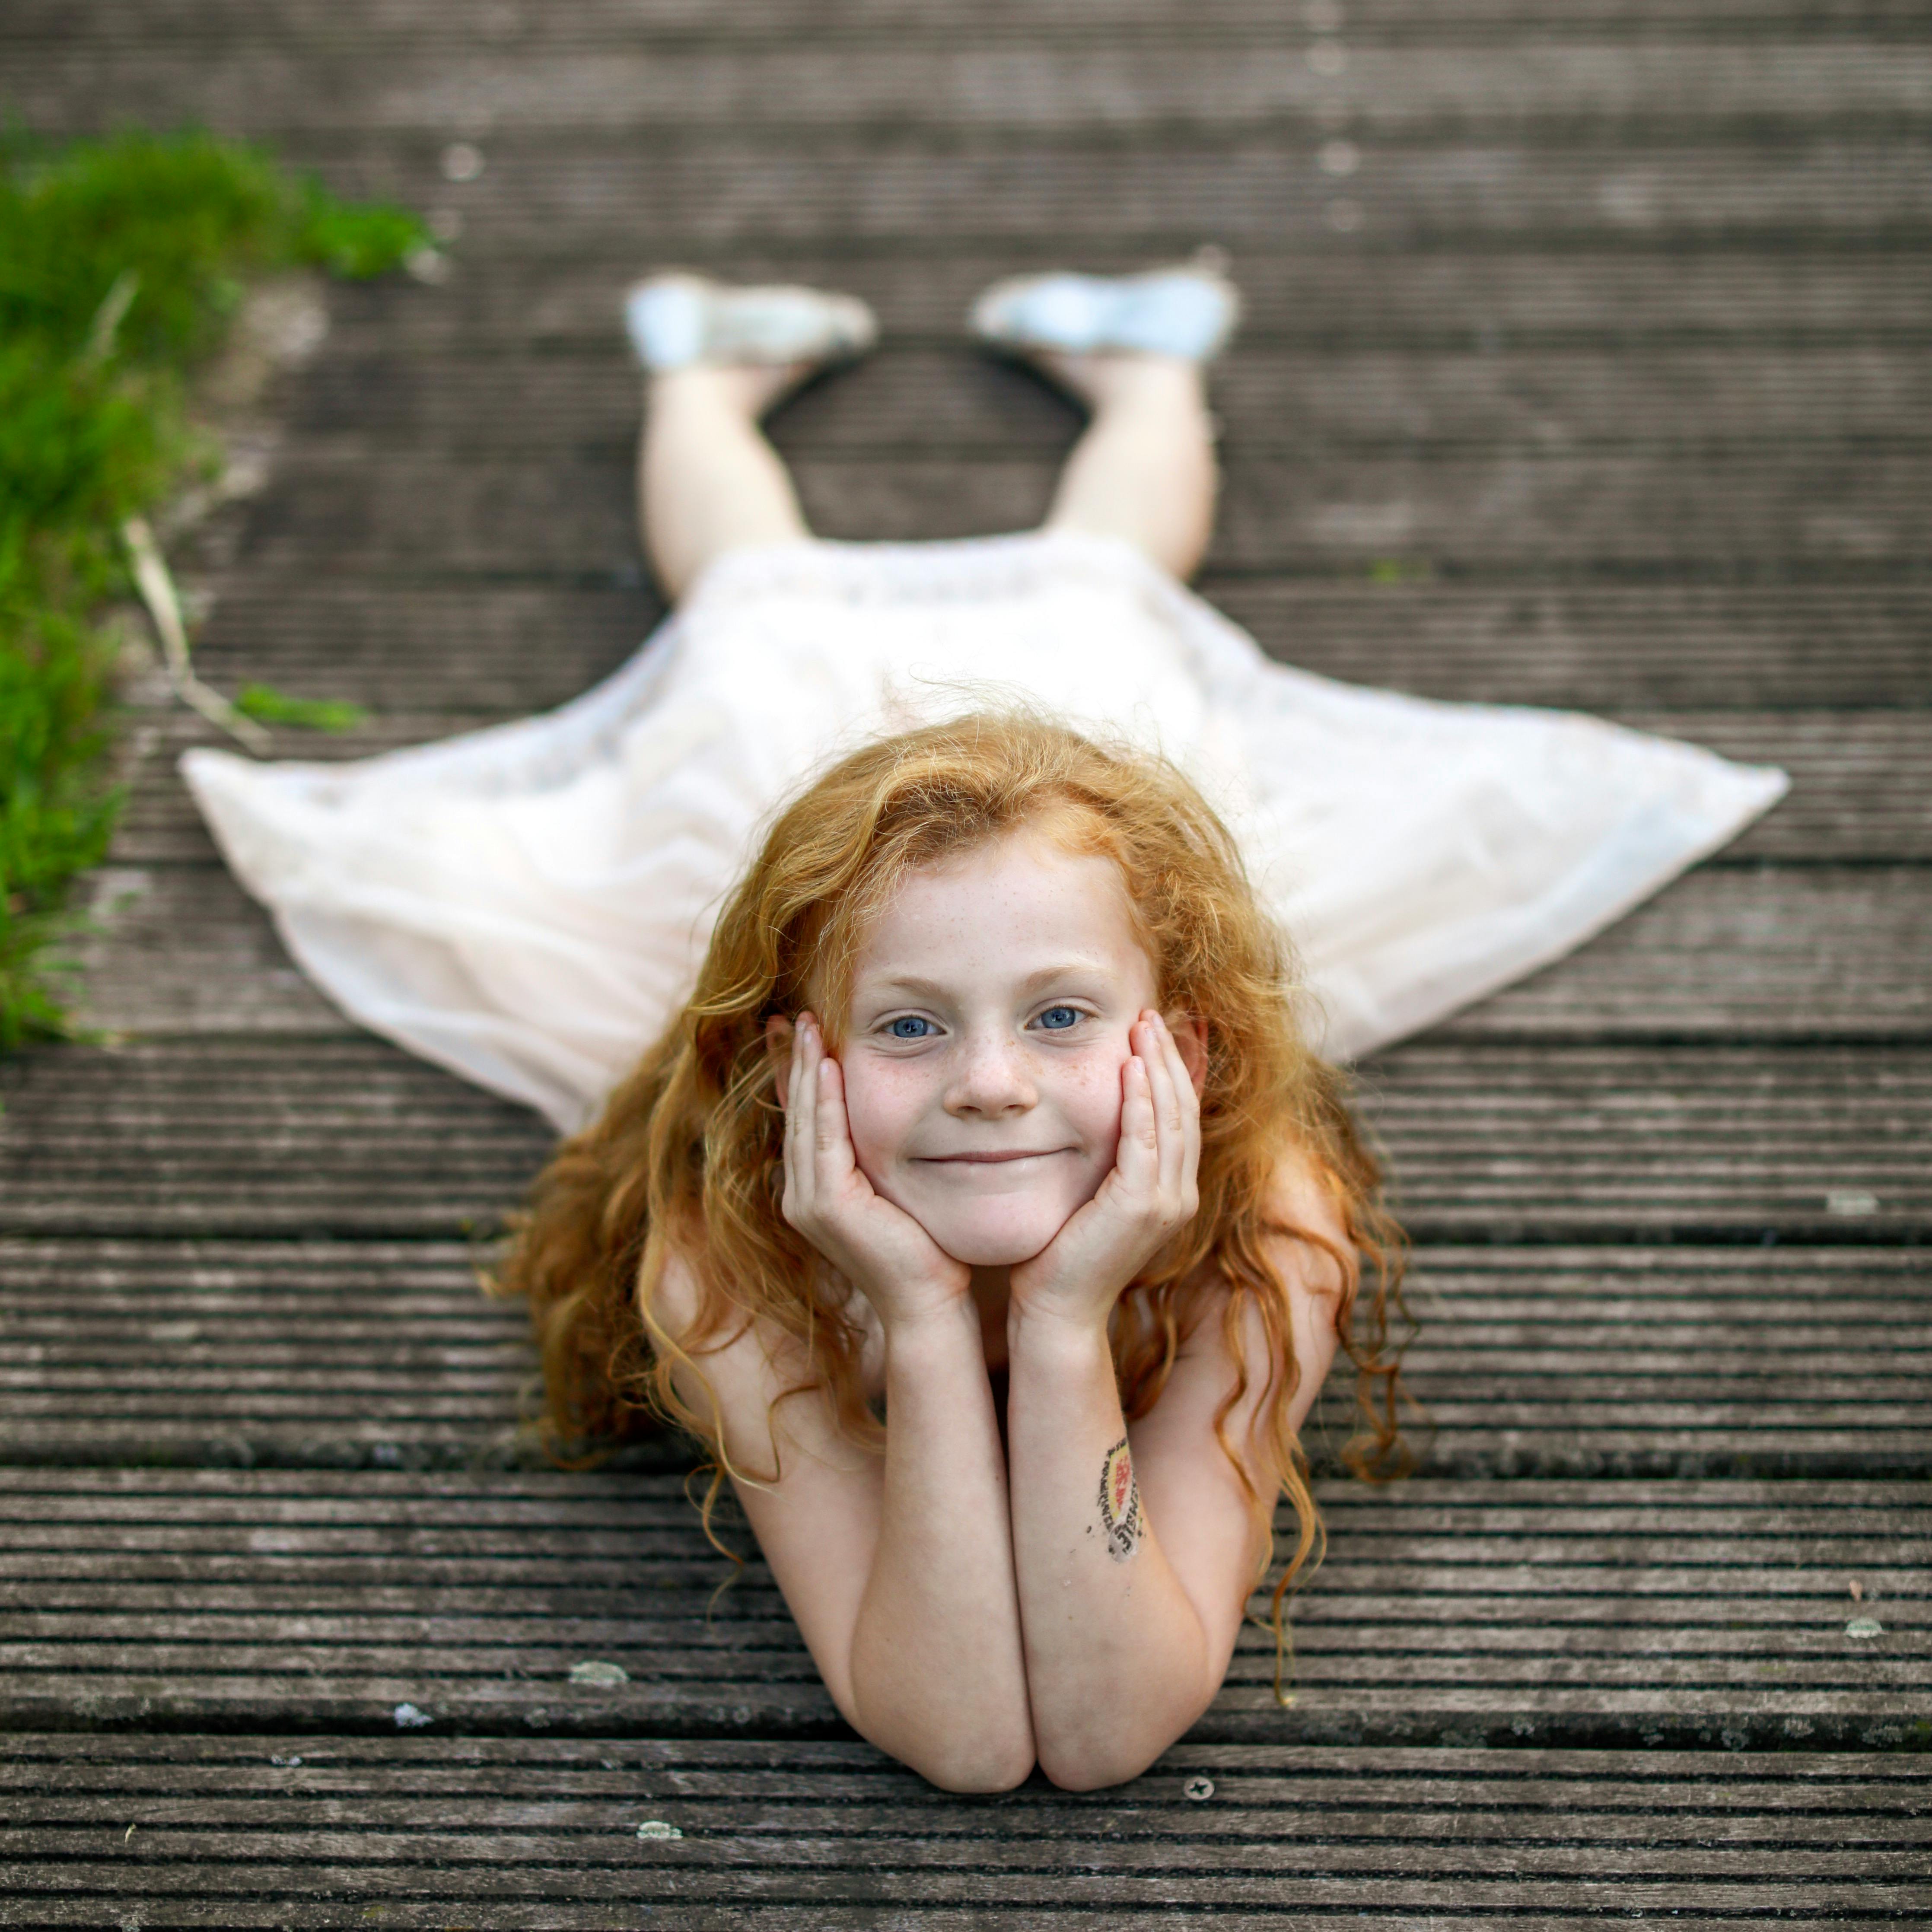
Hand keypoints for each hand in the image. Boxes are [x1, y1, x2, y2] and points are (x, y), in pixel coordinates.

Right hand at [779, 1013, 971, 1331]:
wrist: (928, 1303)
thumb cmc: (927, 1250)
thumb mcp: (898, 1189)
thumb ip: (883, 1158)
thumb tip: (897, 1121)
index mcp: (815, 1191)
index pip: (804, 1119)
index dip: (796, 1074)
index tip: (798, 1030)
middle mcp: (801, 1196)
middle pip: (795, 1113)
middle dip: (792, 1061)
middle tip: (794, 1014)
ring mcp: (808, 1203)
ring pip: (804, 1120)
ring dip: (803, 1070)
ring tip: (807, 1025)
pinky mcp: (826, 1206)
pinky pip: (823, 1140)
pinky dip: (823, 1100)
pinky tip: (825, 1065)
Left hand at [1009, 1011, 1200, 1333]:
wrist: (1057, 1308)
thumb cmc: (1062, 1252)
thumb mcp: (1092, 1196)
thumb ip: (1107, 1161)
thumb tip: (1096, 1118)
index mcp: (1171, 1193)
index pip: (1181, 1118)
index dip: (1175, 1071)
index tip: (1159, 1030)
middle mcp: (1179, 1196)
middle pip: (1184, 1110)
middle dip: (1171, 1057)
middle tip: (1154, 1013)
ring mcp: (1165, 1202)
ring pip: (1170, 1118)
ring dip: (1158, 1067)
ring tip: (1143, 1025)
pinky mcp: (1140, 1206)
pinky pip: (1145, 1140)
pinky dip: (1140, 1100)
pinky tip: (1130, 1067)